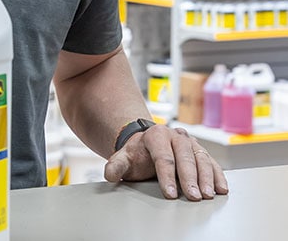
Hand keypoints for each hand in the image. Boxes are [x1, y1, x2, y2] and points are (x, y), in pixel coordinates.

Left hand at [104, 124, 228, 200]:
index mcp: (155, 135)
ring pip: (201, 158)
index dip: (166, 176)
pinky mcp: (201, 151)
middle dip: (189, 178)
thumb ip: (116, 165)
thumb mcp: (125, 157)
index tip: (170, 194)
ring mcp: (190, 142)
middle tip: (193, 197)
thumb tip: (110, 175)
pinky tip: (221, 188)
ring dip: (206, 177)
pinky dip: (218, 174)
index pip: (162, 156)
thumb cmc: (138, 154)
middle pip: (184, 157)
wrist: (148, 144)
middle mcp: (175, 135)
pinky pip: (212, 162)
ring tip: (208, 195)